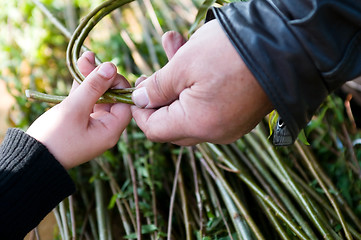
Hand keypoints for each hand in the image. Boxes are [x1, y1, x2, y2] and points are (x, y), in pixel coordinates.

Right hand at [27, 52, 131, 168]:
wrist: (31, 158)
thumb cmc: (55, 137)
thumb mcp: (75, 109)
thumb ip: (93, 87)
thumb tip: (111, 66)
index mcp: (111, 130)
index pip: (125, 102)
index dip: (118, 84)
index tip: (107, 69)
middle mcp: (106, 128)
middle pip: (111, 97)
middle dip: (102, 77)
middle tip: (91, 59)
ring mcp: (92, 124)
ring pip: (97, 97)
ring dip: (91, 79)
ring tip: (85, 56)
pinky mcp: (79, 121)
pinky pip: (86, 101)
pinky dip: (82, 87)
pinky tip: (79, 67)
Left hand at [131, 20, 272, 144]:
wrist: (287, 46)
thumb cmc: (231, 53)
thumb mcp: (184, 65)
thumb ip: (157, 87)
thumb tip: (141, 100)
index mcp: (198, 124)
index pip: (154, 130)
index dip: (140, 112)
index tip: (136, 90)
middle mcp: (215, 133)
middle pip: (172, 123)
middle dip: (159, 96)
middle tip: (154, 72)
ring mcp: (230, 126)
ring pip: (191, 112)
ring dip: (178, 85)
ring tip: (174, 46)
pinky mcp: (240, 116)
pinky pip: (209, 108)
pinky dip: (197, 89)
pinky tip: (196, 62)